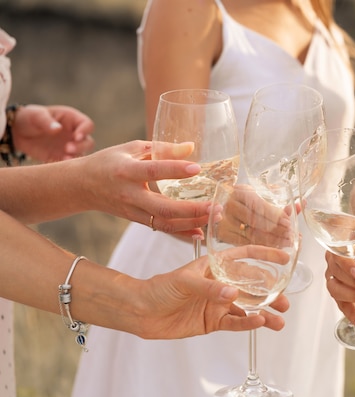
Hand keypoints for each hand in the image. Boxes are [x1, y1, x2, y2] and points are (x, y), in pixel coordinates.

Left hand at [11, 104, 94, 160]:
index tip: (76, 137)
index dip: (85, 131)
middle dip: (81, 147)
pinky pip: (69, 164)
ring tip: (64, 158)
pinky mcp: (62, 158)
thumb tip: (58, 129)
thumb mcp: (36, 115)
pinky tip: (57, 164)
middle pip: (88, 142)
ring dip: (76, 158)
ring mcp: (70, 147)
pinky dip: (66, 166)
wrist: (19, 132)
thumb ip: (46, 121)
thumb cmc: (30, 118)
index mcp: (73, 120)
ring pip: (82, 155)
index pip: (87, 125)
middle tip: (68, 149)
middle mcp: (75, 134)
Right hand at [76, 140, 210, 236]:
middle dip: (192, 210)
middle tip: (216, 206)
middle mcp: (129, 194)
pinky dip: (182, 233)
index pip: (153, 171)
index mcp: (126, 171)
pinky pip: (161, 230)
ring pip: (164, 223)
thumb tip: (192, 148)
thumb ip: (163, 149)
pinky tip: (201, 233)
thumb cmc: (110, 161)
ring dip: (192, 223)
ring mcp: (133, 211)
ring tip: (215, 216)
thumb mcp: (133, 148)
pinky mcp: (136, 221)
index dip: (175, 170)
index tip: (198, 169)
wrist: (82, 186)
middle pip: (162, 208)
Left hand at [133, 257, 288, 338]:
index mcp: (216, 266)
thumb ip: (209, 288)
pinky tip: (259, 322)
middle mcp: (221, 283)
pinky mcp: (213, 322)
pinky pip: (235, 322)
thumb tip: (232, 295)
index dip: (265, 256)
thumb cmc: (159, 288)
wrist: (141, 312)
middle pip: (252, 286)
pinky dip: (248, 323)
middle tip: (285, 300)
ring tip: (280, 320)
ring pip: (248, 307)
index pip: (245, 256)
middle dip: (271, 292)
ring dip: (265, 312)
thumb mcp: (183, 281)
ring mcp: (218, 303)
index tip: (285, 259)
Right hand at [215, 184, 296, 246]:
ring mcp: (224, 221)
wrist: (219, 211)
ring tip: (287, 244)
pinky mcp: (223, 234)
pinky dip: (261, 247)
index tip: (289, 223)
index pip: (260, 206)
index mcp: (241, 191)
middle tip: (292, 237)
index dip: (276, 216)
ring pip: (252, 234)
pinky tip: (274, 249)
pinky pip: (245, 243)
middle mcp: (231, 205)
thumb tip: (301, 205)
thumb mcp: (260, 198)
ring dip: (272, 241)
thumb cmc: (245, 202)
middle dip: (277, 231)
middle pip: (257, 222)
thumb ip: (280, 204)